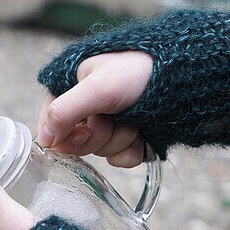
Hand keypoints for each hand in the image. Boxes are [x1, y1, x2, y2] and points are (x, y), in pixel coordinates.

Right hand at [36, 50, 152, 167]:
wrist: (185, 78)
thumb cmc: (138, 71)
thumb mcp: (97, 87)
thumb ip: (64, 111)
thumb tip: (44, 139)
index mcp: (69, 87)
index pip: (50, 125)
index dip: (66, 134)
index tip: (84, 128)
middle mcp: (86, 106)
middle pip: (75, 142)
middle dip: (99, 134)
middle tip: (113, 117)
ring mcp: (108, 122)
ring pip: (99, 151)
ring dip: (120, 139)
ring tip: (134, 119)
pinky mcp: (127, 136)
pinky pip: (119, 158)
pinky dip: (132, 150)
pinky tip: (142, 135)